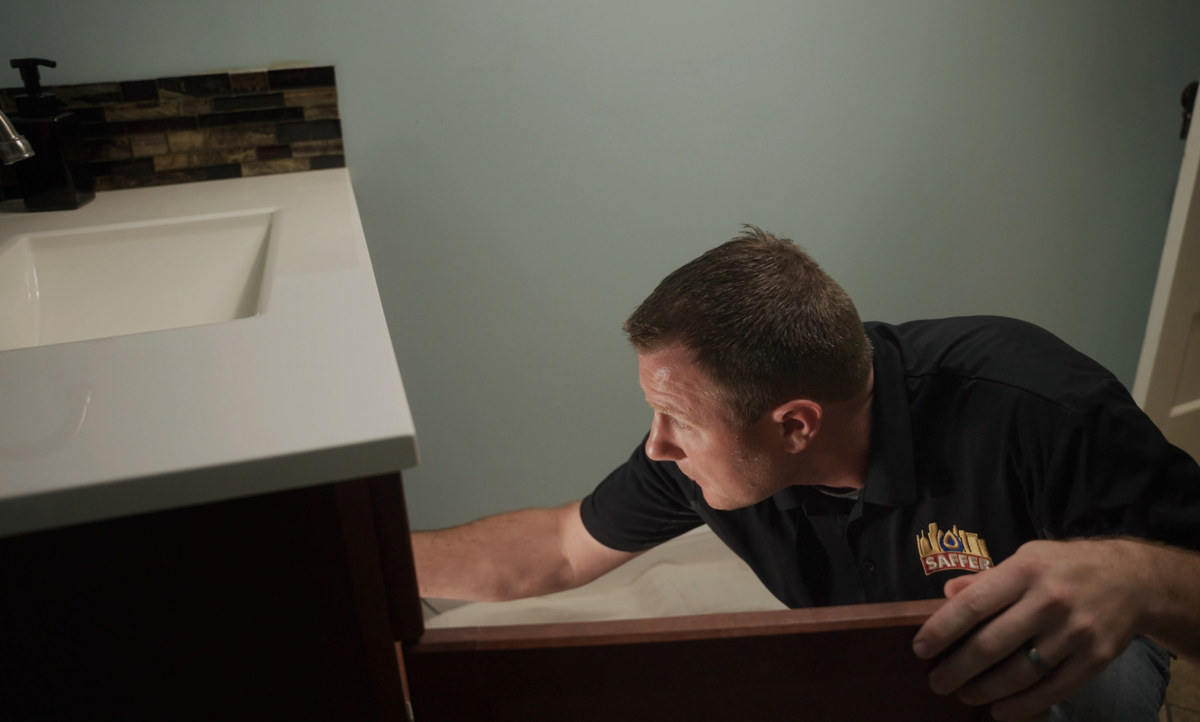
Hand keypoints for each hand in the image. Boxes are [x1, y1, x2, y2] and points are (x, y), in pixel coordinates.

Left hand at [911, 538, 1148, 720]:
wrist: (1132, 579)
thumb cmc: (1064, 566)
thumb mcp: (1026, 557)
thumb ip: (987, 578)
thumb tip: (947, 593)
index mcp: (1025, 571)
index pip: (973, 604)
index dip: (942, 630)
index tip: (921, 648)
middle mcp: (1049, 602)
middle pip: (992, 644)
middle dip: (957, 668)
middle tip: (937, 682)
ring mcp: (1074, 632)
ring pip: (1020, 672)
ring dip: (985, 690)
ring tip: (964, 695)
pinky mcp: (1095, 658)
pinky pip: (1053, 689)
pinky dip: (1023, 705)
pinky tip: (1000, 711)